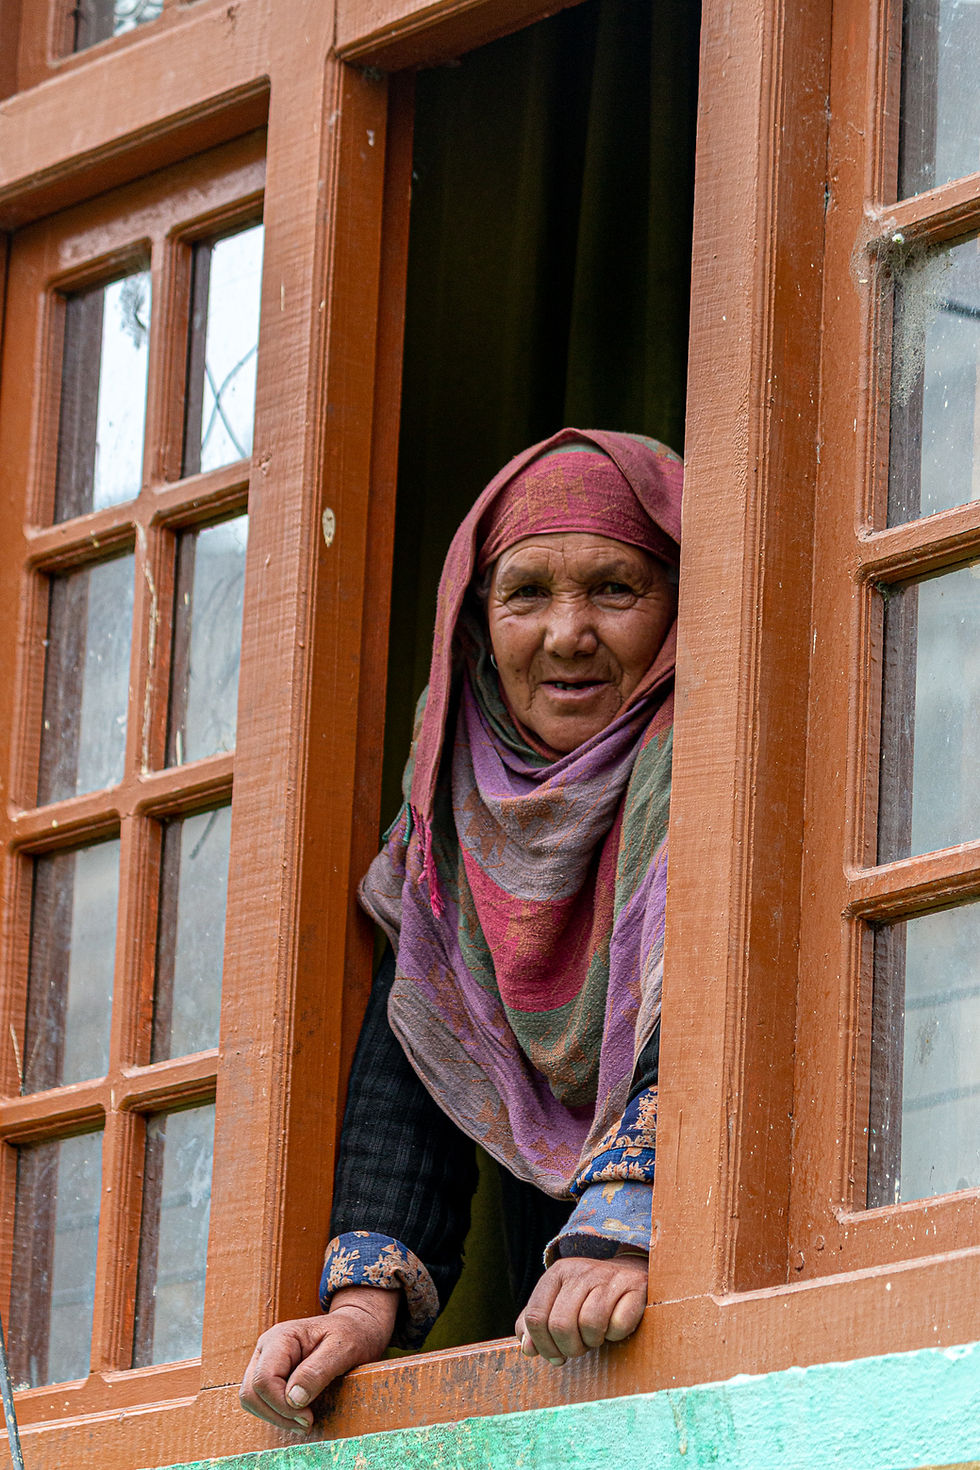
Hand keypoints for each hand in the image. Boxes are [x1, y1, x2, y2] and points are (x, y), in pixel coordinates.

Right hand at [239, 1286, 398, 1433]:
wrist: (355, 1328)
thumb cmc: (352, 1335)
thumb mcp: (343, 1349)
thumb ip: (318, 1371)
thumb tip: (293, 1399)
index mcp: (281, 1337)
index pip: (264, 1380)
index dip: (282, 1405)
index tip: (308, 1417)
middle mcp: (266, 1348)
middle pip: (251, 1392)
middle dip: (277, 1414)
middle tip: (307, 1423)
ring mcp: (265, 1361)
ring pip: (251, 1399)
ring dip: (275, 1417)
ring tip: (304, 1420)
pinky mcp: (270, 1374)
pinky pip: (260, 1401)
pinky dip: (276, 1414)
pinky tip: (299, 1414)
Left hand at [514, 1253, 646, 1365]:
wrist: (628, 1273)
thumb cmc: (587, 1298)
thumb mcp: (556, 1303)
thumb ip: (536, 1324)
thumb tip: (527, 1349)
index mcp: (557, 1273)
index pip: (535, 1317)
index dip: (542, 1345)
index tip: (554, 1355)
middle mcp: (580, 1271)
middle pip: (560, 1325)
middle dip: (569, 1348)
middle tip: (578, 1348)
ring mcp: (608, 1276)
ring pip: (589, 1325)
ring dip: (592, 1342)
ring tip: (595, 1337)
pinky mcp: (635, 1286)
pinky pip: (618, 1325)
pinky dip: (616, 1335)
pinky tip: (615, 1327)